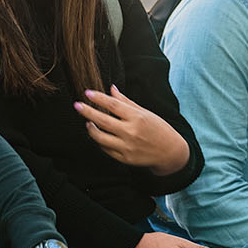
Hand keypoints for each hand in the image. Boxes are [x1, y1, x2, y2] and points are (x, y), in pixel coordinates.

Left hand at [75, 86, 189, 173]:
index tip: (87, 93)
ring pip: (100, 137)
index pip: (113, 105)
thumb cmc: (159, 129)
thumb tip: (111, 89)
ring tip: (87, 123)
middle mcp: (131, 132)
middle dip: (87, 111)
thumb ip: (126, 102)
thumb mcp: (145, 112)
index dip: (98, 98)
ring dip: (90, 129)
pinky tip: (98, 135)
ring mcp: (127, 146)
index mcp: (137, 117)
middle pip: (103, 120)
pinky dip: (100, 141)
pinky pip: (106, 149)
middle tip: (77, 105)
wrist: (170, 152)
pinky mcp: (125, 158)